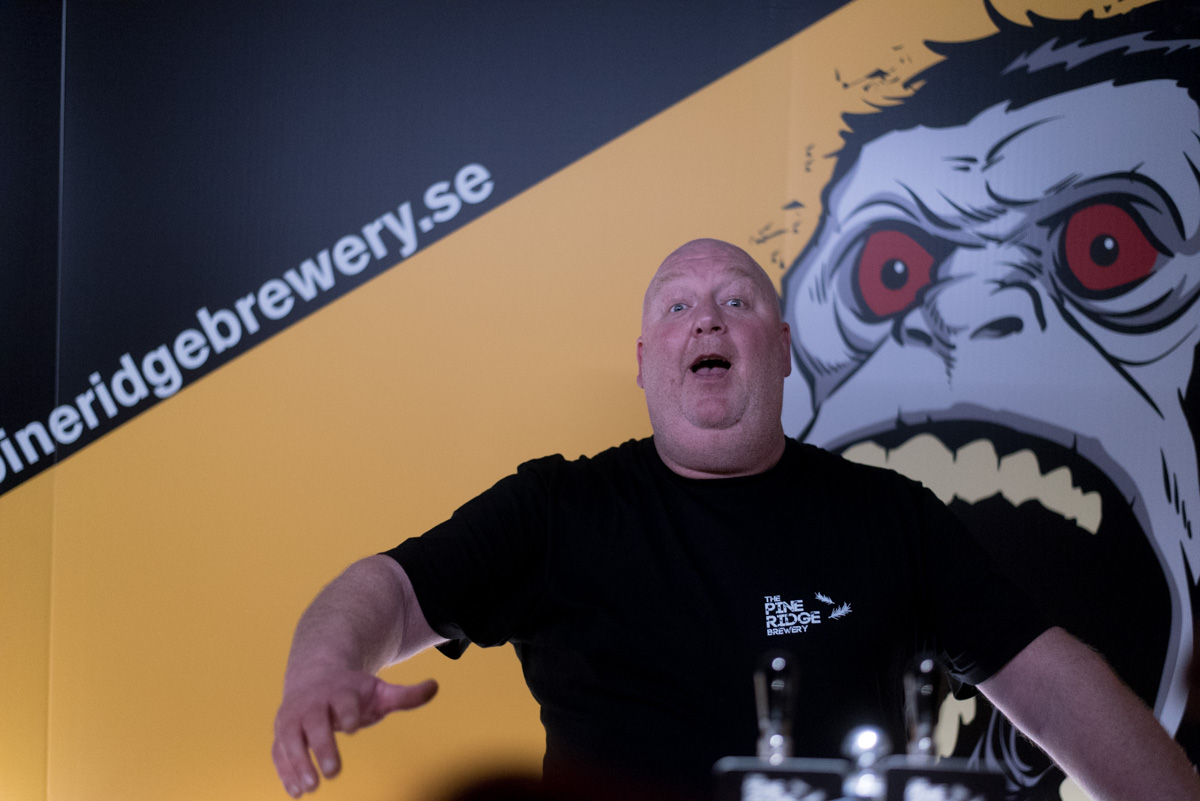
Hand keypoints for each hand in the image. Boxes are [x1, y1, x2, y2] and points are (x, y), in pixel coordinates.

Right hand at [272, 666, 437, 796]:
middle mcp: (312, 704)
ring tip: (309, 789)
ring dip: (297, 764)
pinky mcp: (281, 733)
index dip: (347, 713)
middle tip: (333, 772)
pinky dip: (284, 772)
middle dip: (321, 746)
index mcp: (339, 692)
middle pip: (314, 723)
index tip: (353, 728)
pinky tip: (295, 793)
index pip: (342, 702)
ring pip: (290, 740)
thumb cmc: (352, 691)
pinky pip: (278, 753)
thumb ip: (405, 695)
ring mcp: (293, 718)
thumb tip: (435, 686)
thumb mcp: (379, 690)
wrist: (315, 677)